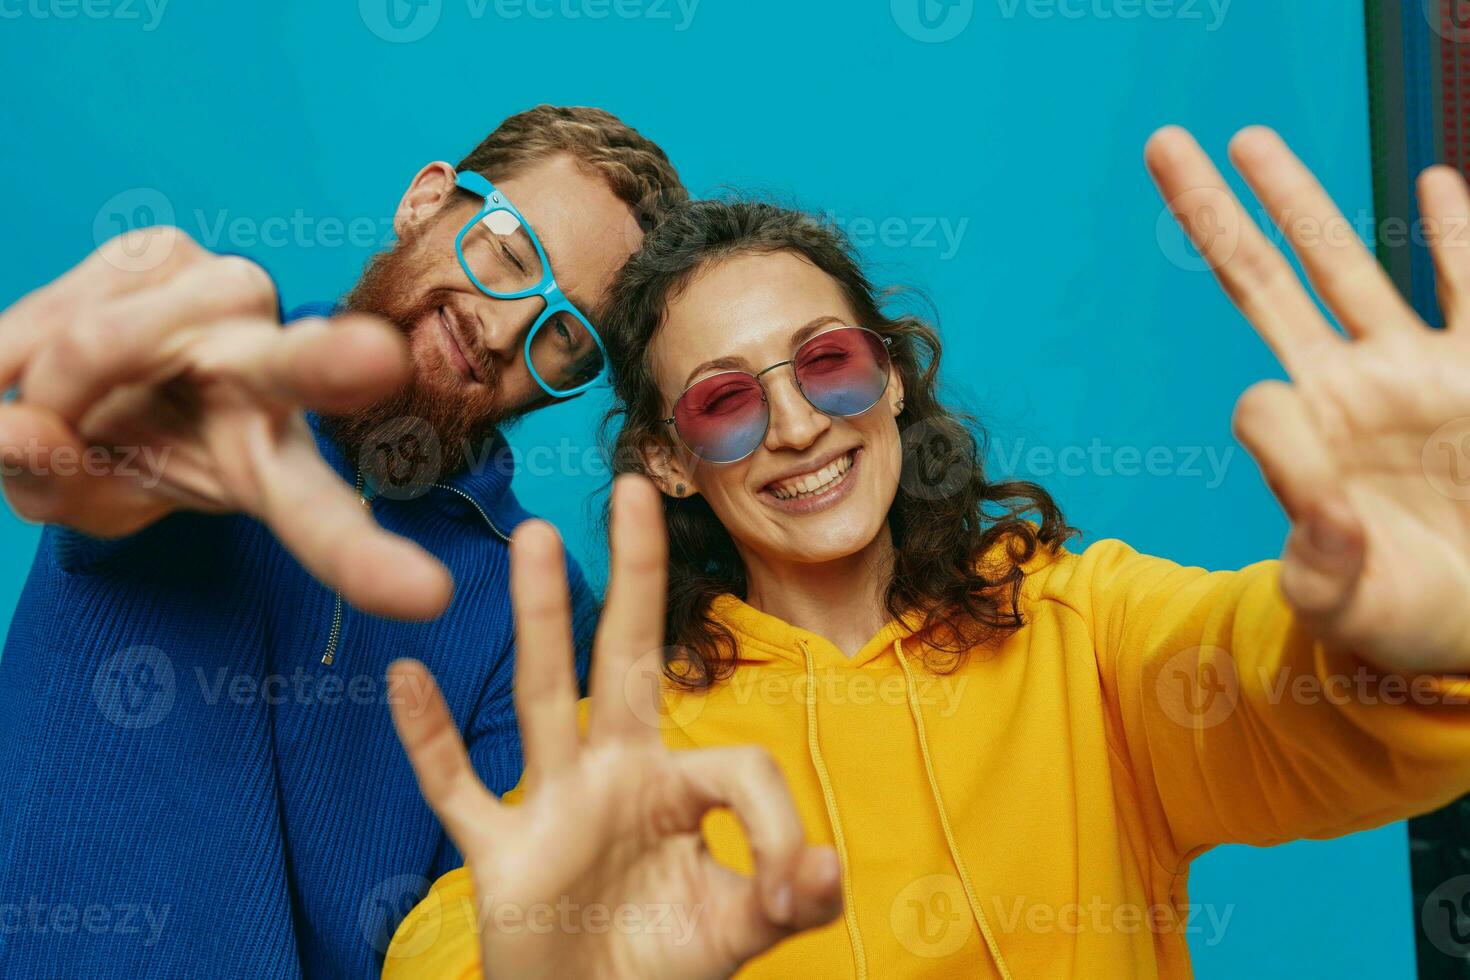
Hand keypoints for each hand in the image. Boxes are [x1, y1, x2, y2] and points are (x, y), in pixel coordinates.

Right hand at [0, 227, 450, 618]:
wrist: (87, 372)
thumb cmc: (112, 449)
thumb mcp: (86, 498)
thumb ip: (58, 484)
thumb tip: (21, 429)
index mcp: (274, 459)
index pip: (321, 519)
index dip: (363, 561)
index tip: (427, 598)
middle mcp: (269, 367)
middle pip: (299, 366)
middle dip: (332, 361)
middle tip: (376, 358)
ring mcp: (222, 297)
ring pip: (97, 347)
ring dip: (46, 390)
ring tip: (62, 405)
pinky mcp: (161, 249)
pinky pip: (51, 309)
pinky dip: (10, 353)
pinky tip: (40, 360)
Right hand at [388, 476, 841, 979]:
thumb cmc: (663, 968)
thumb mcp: (739, 933)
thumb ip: (789, 900)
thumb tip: (824, 870)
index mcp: (679, 788)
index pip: (738, 762)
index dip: (776, 821)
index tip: (793, 887)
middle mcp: (614, 776)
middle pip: (625, 659)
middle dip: (634, 578)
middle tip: (632, 489)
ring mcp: (552, 807)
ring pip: (542, 698)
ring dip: (542, 621)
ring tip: (538, 542)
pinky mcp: (500, 854)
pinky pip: (456, 789)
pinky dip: (429, 740)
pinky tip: (405, 676)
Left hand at [1148, 126, 1469, 672]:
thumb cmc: (1397, 612)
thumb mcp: (1341, 594)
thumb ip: (1316, 546)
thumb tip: (1292, 459)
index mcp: (1304, 430)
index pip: (1259, 392)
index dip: (1277, 430)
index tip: (1326, 496)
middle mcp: (1348, 381)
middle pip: (1265, 277)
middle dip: (1217, 215)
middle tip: (1161, 146)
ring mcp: (1417, 369)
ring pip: (1350, 262)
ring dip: (1300, 200)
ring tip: (1250, 140)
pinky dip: (1459, 237)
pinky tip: (1435, 181)